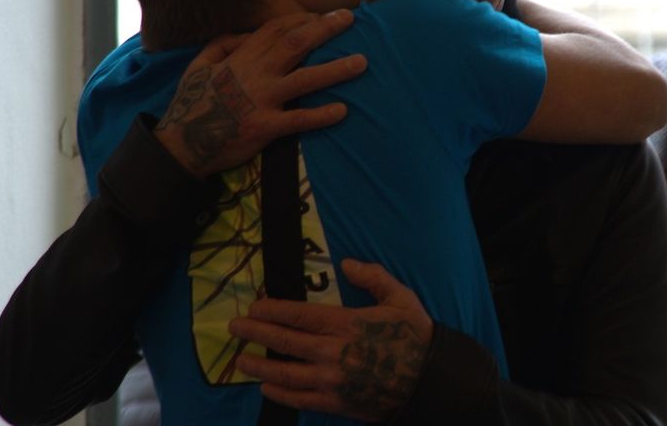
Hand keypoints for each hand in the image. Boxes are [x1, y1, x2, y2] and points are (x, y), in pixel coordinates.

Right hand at [154, 10, 365, 177]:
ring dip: (335, 70)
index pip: (276, 30)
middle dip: (325, 29)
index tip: (323, 15)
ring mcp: (261, 100)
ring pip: (305, 79)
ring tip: (362, 63)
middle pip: (296, 44)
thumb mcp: (199, 65)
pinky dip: (321, 115)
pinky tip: (343, 111)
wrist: (180, 145)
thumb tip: (249, 33)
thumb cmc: (192, 104)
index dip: (302, 19)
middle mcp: (255, 74)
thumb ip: (224, 44)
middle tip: (350, 19)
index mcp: (240, 58)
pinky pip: (298, 120)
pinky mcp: (265, 127)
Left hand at [228, 259, 432, 421]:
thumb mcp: (400, 297)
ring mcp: (332, 381)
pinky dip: (280, 393)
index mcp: (346, 324)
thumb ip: (373, 277)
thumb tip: (346, 264)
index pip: (298, 316)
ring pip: (286, 373)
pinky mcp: (337, 403)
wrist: (430, 380)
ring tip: (241, 360)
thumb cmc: (415, 336)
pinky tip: (267, 386)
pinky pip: (301, 399)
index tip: (254, 306)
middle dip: (256, 333)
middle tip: (235, 328)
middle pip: (285, 342)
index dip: (272, 311)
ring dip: (260, 365)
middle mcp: (333, 352)